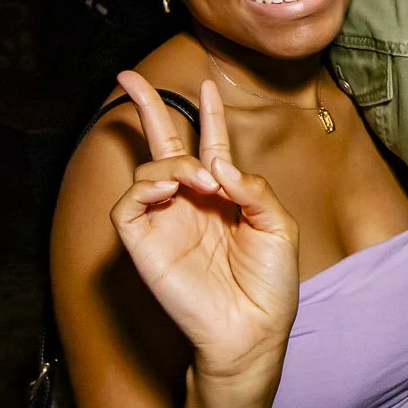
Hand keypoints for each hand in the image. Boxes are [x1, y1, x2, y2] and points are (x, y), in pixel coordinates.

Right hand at [109, 71, 299, 386]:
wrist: (254, 330)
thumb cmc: (270, 284)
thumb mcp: (278, 226)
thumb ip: (253, 187)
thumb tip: (216, 162)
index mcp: (225, 195)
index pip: (211, 145)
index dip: (209, 115)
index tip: (206, 85)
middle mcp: (191, 203)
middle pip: (163, 144)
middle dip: (148, 108)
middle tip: (129, 76)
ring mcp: (166, 221)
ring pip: (149, 170)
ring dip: (173, 163)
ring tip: (199, 179)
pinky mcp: (144, 244)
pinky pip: (129, 204)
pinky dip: (145, 187)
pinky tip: (171, 190)